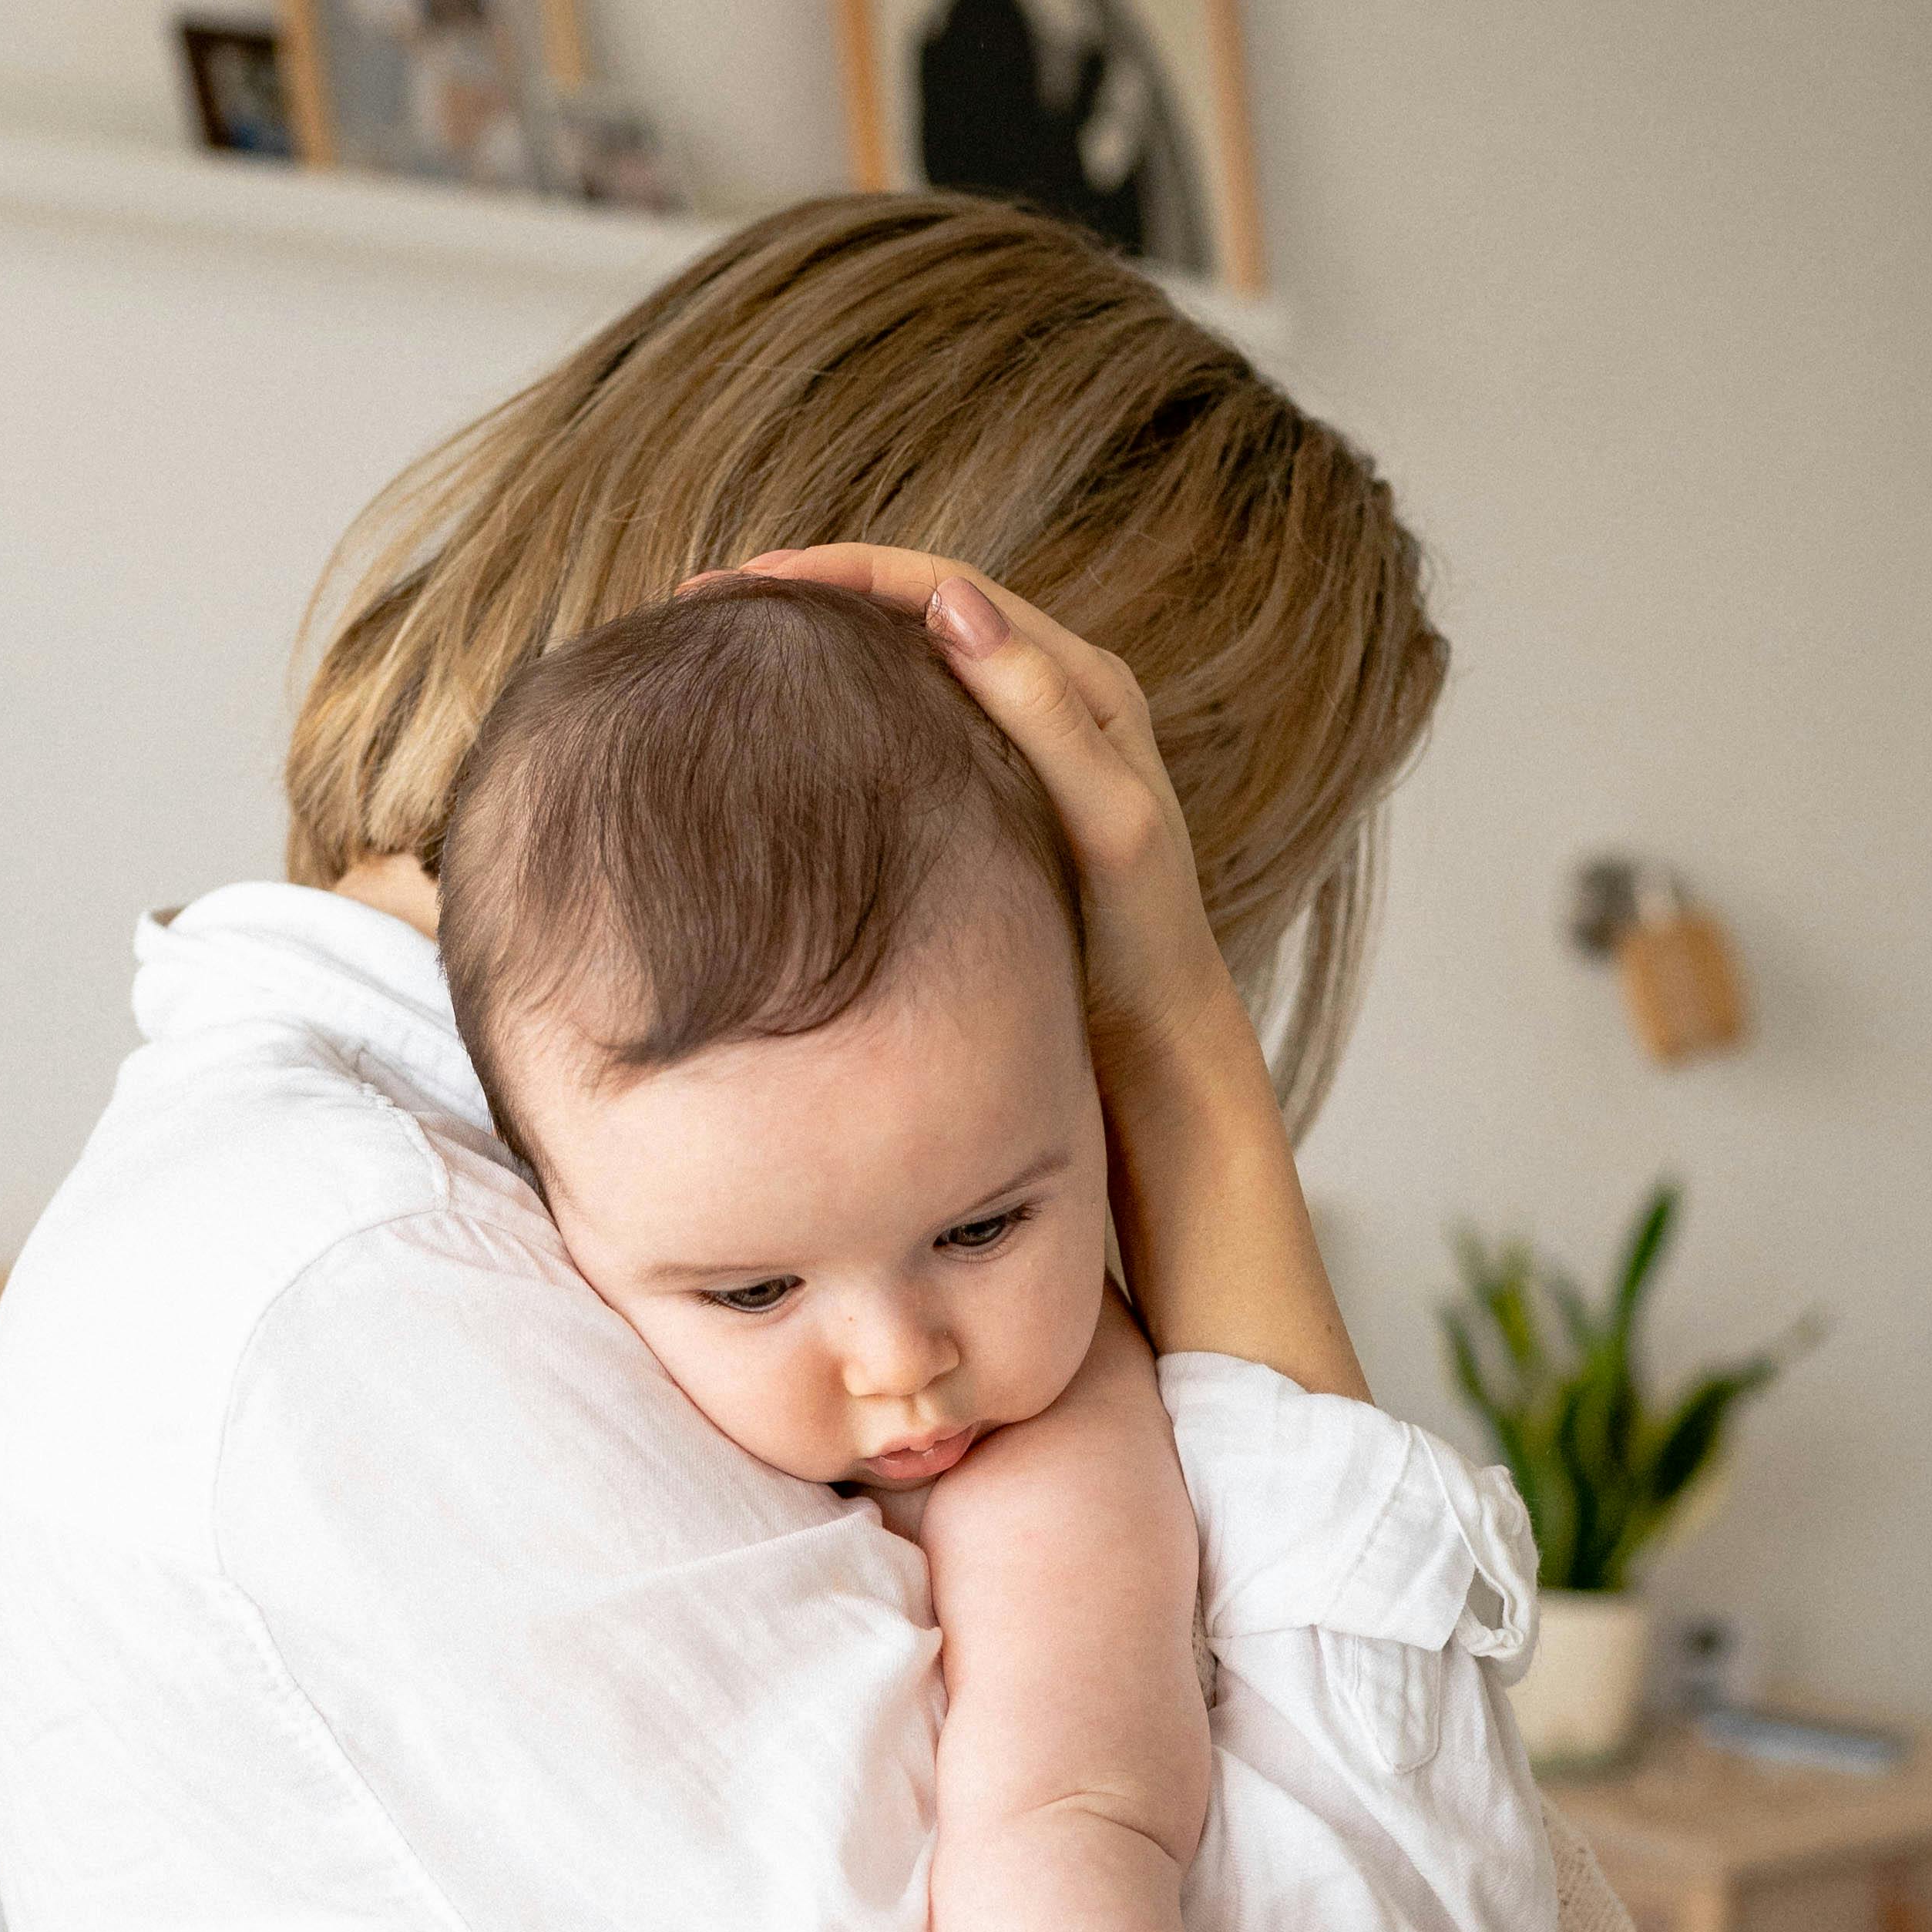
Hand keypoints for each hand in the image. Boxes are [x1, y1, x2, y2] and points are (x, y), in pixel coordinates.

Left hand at [704, 543, 1363, 1402]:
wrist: (1218, 1362)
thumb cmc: (1079, 1272)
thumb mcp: (939, 1125)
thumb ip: (867, 1061)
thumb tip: (713, 1032)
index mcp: (1047, 927)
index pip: (966, 752)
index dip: (860, 673)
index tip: (716, 633)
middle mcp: (1110, 902)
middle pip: (1027, 694)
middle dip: (899, 608)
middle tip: (758, 569)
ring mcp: (1155, 927)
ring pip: (1087, 712)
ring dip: (972, 623)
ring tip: (859, 570)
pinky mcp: (1174, 967)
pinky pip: (1116, 808)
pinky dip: (1039, 705)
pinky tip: (961, 632)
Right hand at [706, 544, 1233, 1085]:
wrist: (1155, 1039)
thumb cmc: (1140, 938)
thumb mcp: (1107, 820)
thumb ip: (1043, 712)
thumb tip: (954, 601)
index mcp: (1084, 679)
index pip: (945, 587)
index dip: (847, 572)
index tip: (751, 580)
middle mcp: (1049, 693)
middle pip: (914, 608)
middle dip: (814, 592)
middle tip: (705, 599)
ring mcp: (1013, 741)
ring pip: (901, 660)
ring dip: (820, 641)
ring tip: (723, 640)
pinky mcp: (985, 791)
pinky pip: (902, 719)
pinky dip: (840, 702)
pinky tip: (779, 722)